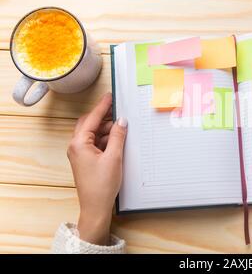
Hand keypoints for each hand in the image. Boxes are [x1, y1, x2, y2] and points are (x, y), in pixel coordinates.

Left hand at [67, 93, 127, 244]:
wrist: (96, 207)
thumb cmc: (101, 185)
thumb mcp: (114, 158)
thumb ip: (118, 136)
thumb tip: (121, 122)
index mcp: (79, 143)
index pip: (92, 118)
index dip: (103, 106)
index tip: (110, 97)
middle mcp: (76, 146)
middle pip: (90, 124)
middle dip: (104, 118)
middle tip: (119, 112)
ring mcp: (80, 153)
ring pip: (93, 133)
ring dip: (107, 130)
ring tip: (122, 129)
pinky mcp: (85, 159)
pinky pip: (95, 143)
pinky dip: (106, 140)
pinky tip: (117, 141)